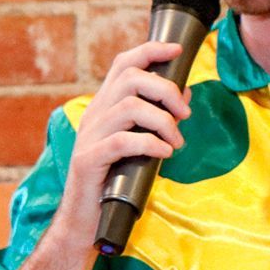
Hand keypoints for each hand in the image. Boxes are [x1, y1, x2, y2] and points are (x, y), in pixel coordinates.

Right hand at [56, 40, 189, 243]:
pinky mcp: (88, 161)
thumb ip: (157, 118)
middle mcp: (94, 115)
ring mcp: (88, 137)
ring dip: (163, 122)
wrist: (84, 220)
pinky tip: (164, 154)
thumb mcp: (140, 143)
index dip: (150, 50)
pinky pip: (122, 141)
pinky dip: (150, 144)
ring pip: (129, 107)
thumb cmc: (116, 180)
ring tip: (177, 142)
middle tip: (186, 114)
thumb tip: (184, 92)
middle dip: (165, 90)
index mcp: (105, 106)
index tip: (177, 50)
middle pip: (130, 79)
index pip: (123, 64)